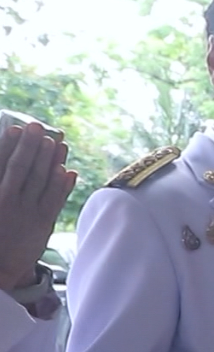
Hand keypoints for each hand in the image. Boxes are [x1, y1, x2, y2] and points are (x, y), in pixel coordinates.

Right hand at [0, 123, 75, 288]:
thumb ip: (0, 182)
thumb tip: (3, 162)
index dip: (7, 146)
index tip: (14, 128)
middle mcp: (6, 204)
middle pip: (21, 169)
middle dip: (31, 146)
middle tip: (38, 126)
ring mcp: (25, 214)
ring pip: (41, 182)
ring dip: (50, 160)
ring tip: (56, 142)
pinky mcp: (41, 225)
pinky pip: (53, 202)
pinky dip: (62, 186)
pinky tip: (67, 170)